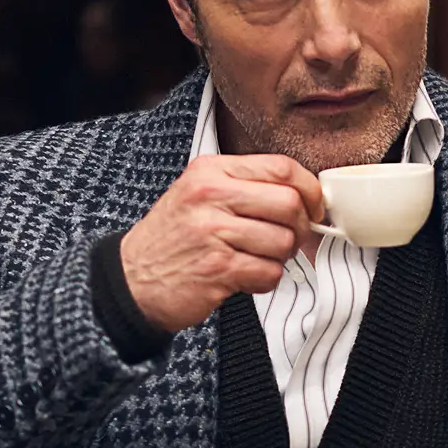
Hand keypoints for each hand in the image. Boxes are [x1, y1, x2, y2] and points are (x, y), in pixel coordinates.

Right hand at [120, 154, 323, 333]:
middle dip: (300, 227)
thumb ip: (246, 187)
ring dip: (279, 258)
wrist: (132, 279)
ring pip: (283, 242)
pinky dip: (264, 280)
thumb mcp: (199, 194)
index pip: (281, 167)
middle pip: (289, 204)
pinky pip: (269, 273)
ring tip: (255, 259)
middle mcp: (210, 196)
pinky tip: (243, 277)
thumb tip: (304, 196)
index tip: (315, 206)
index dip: (309, 189)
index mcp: (211, 171)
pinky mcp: (217, 268)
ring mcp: (212, 232)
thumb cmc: (173, 239)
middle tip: (289, 240)